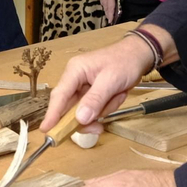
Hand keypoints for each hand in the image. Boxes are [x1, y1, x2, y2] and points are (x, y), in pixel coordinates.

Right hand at [40, 34, 156, 142]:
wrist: (139, 55)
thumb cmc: (124, 61)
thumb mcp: (111, 80)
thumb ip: (95, 100)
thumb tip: (80, 119)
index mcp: (74, 71)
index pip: (59, 96)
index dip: (52, 114)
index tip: (47, 131)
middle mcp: (75, 80)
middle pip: (71, 108)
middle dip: (87, 117)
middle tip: (99, 127)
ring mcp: (84, 87)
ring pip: (85, 111)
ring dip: (102, 109)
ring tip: (117, 96)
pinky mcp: (92, 93)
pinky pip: (95, 109)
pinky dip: (107, 107)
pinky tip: (117, 95)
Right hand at [98, 0, 125, 23]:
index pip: (111, 8)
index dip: (111, 15)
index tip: (111, 21)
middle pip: (106, 7)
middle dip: (107, 14)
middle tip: (110, 19)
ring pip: (103, 4)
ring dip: (105, 9)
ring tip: (107, 13)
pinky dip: (103, 4)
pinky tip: (104, 4)